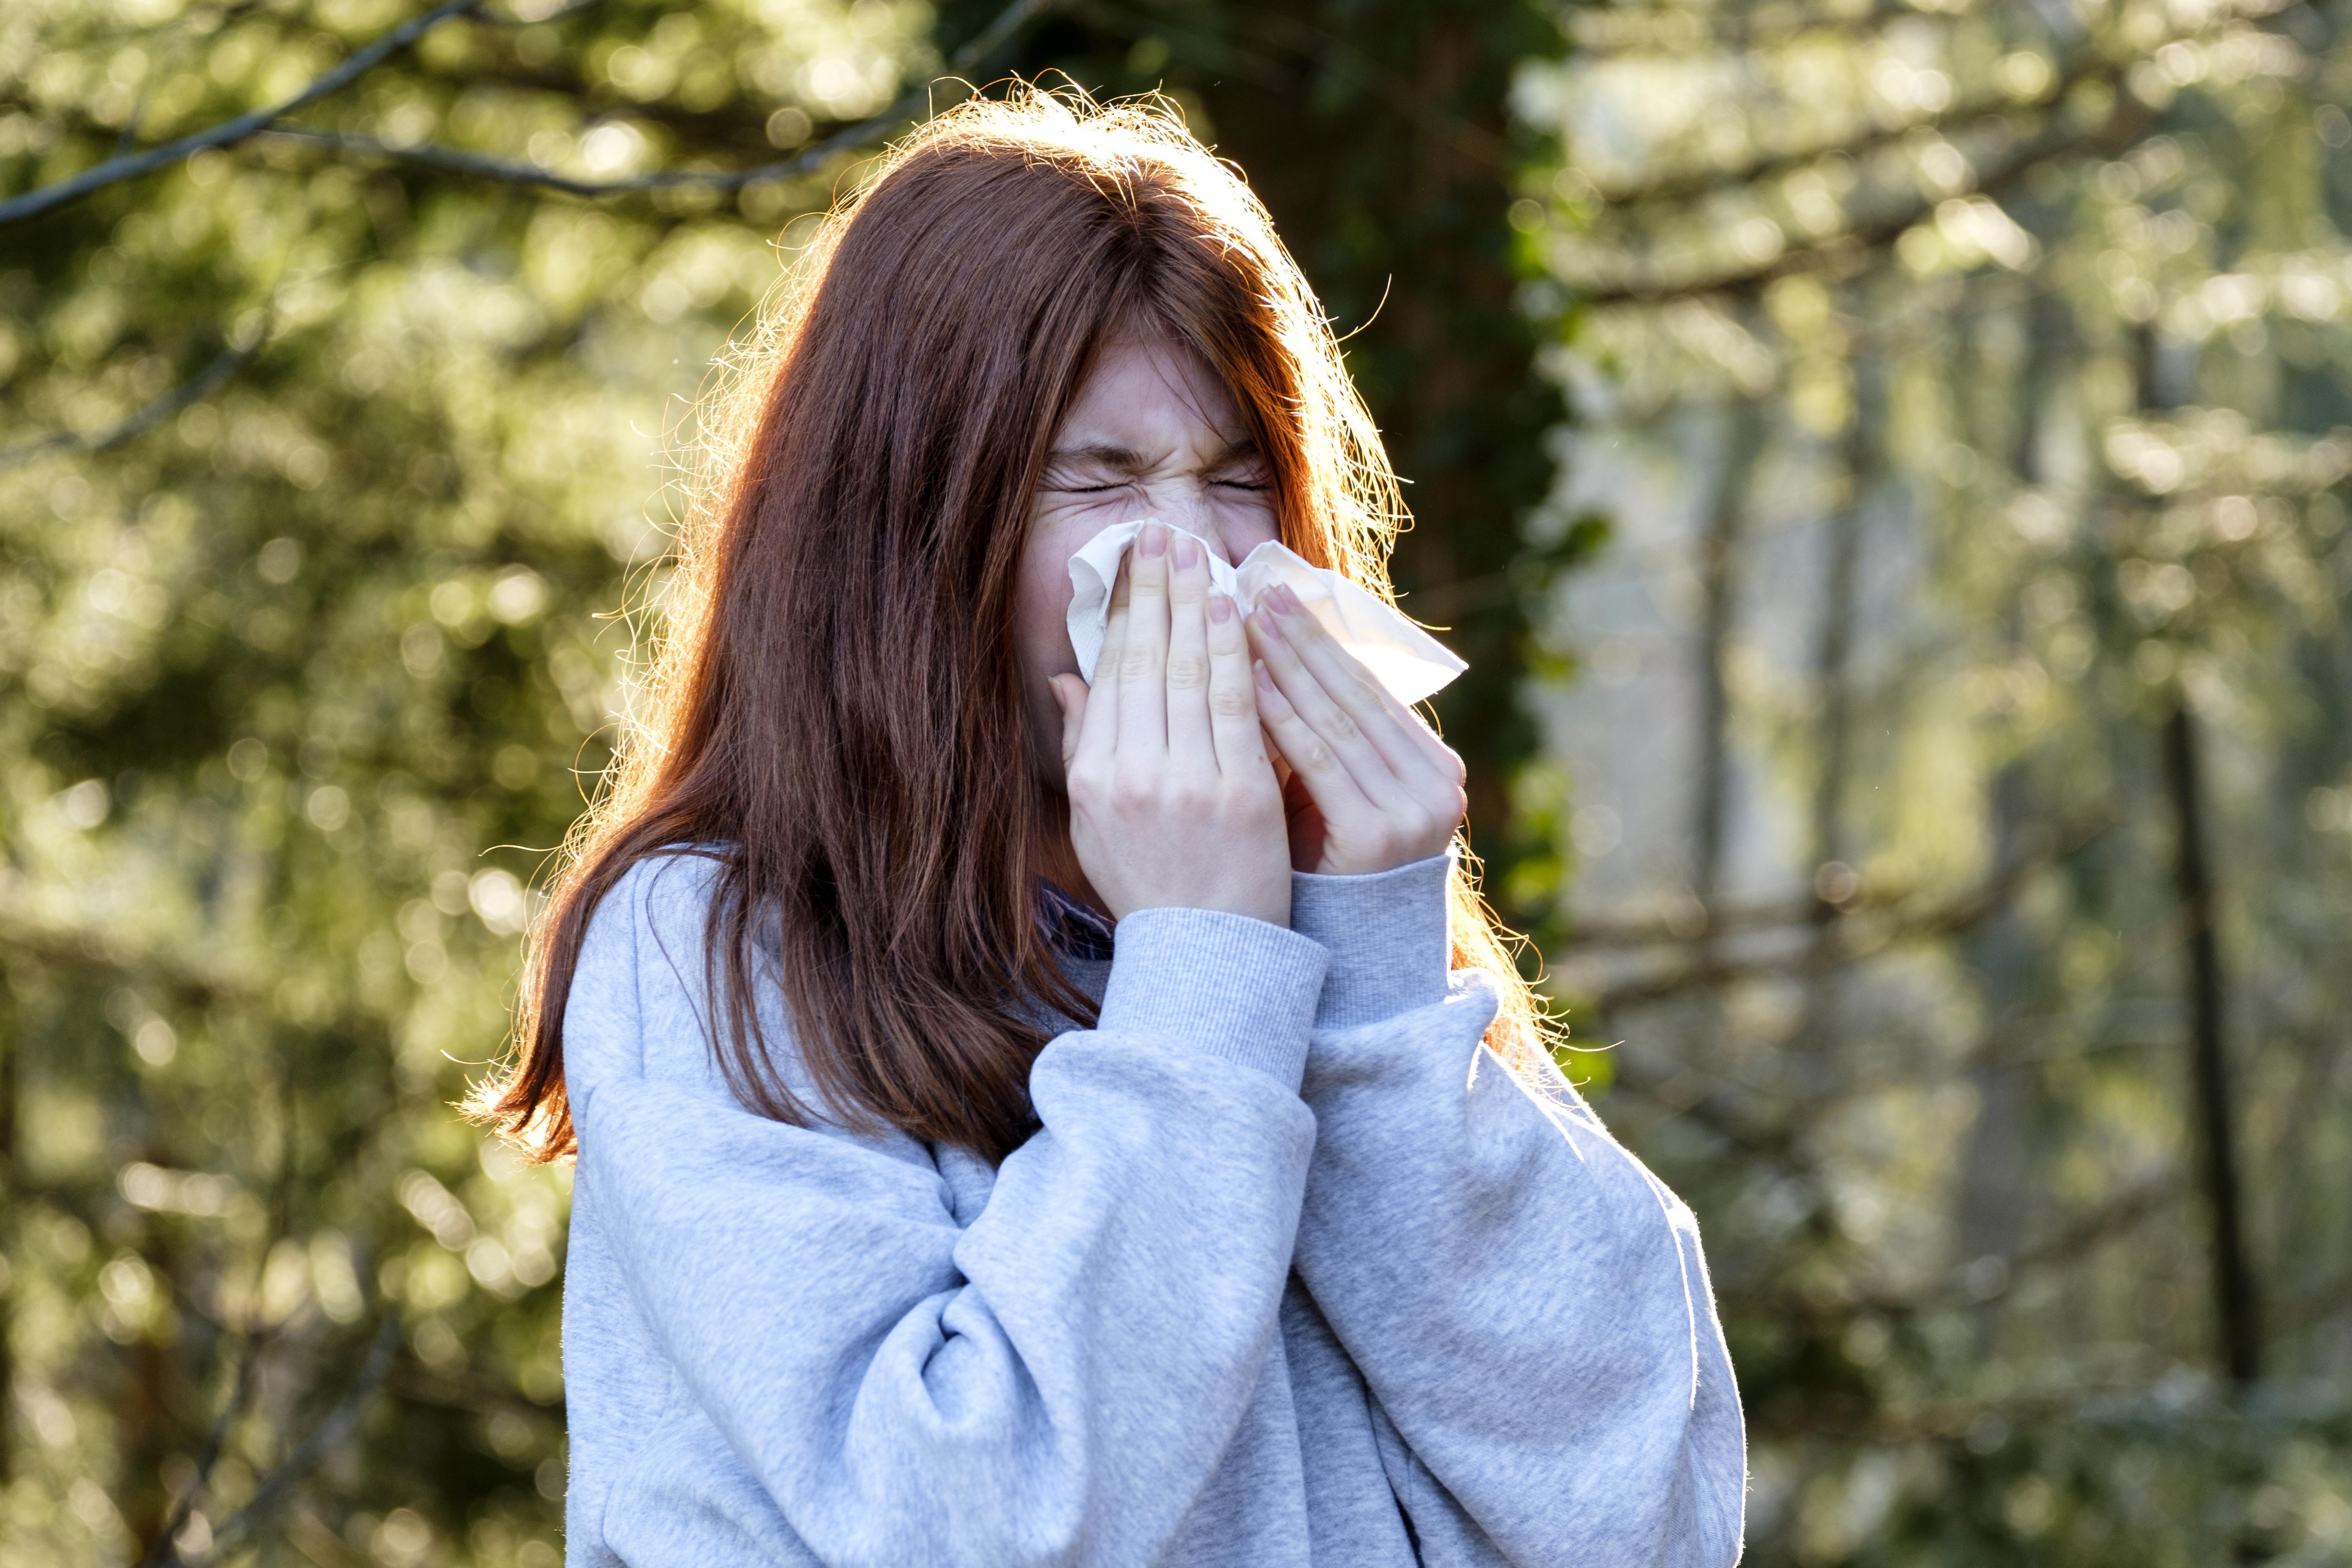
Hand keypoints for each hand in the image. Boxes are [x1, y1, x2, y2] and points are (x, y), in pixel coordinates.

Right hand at [1051, 523, 1290, 924]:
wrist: (1204, 954)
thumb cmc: (1150, 883)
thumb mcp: (1095, 821)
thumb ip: (1084, 743)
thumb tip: (1067, 676)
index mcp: (1094, 779)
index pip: (1110, 675)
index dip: (1123, 612)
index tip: (1132, 562)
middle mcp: (1133, 776)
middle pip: (1146, 662)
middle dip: (1156, 591)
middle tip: (1163, 534)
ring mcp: (1188, 784)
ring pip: (1190, 675)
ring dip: (1196, 607)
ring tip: (1201, 555)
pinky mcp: (1242, 794)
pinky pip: (1236, 709)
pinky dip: (1235, 656)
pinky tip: (1236, 614)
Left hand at [1245, 584, 1466, 875]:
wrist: (1343, 952)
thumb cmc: (1325, 859)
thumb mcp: (1335, 787)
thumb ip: (1325, 730)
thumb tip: (1275, 648)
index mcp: (1436, 764)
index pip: (1369, 688)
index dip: (1321, 640)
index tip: (1275, 596)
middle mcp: (1437, 783)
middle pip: (1355, 695)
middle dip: (1302, 639)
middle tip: (1254, 590)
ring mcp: (1413, 810)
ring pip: (1336, 719)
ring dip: (1286, 665)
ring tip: (1241, 622)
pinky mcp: (1377, 835)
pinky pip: (1319, 760)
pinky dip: (1281, 716)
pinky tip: (1244, 682)